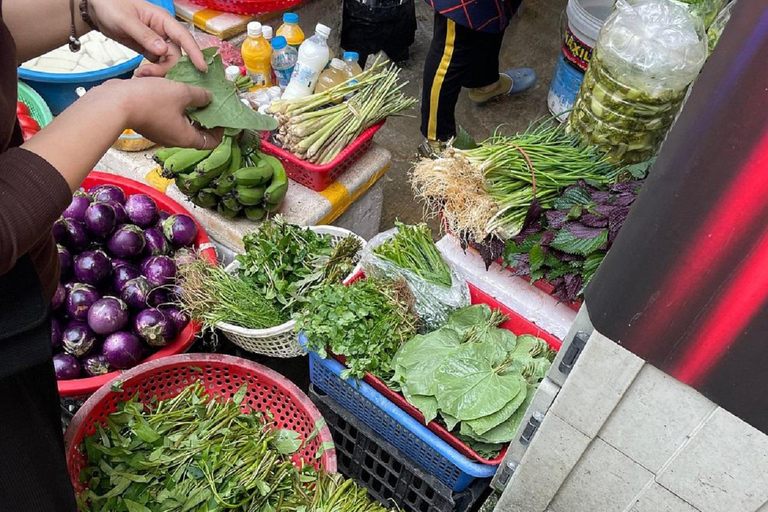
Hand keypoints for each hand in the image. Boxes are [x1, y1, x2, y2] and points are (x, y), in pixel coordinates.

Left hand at [87, 0, 205, 76]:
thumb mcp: (126, 20)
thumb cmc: (111, 6)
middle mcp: (164, 31)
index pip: (184, 37)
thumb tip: (163, 50)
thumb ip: (145, 35)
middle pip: (176, 54)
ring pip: (168, 61)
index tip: (202, 68)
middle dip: (166, 67)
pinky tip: (142, 75)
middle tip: (148, 75)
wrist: (95, 8)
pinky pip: (158, 63)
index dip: (194, 53)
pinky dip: (152, 71)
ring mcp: (157, 41)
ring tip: (141, 75)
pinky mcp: (149, 50)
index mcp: (162, 20)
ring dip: (158, 71)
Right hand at [105, 78, 222, 149]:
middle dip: (204, 115)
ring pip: (180, 121)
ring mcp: (160, 131)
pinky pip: (166, 115)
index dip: (219, 131)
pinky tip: (173, 88)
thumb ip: (200, 96)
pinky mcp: (148, 121)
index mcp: (185, 138)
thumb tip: (209, 98)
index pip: (210, 142)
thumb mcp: (182, 93)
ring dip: (188, 107)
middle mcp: (173, 138)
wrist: (114, 103)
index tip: (222, 115)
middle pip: (196, 131)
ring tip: (191, 90)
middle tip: (208, 98)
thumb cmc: (150, 100)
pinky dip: (173, 104)